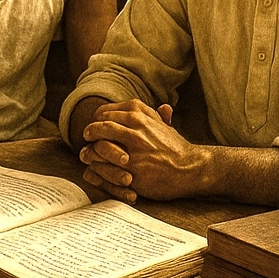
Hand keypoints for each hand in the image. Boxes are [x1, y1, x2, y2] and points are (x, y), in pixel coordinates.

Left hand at [78, 100, 202, 201]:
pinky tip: (97, 168)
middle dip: (90, 132)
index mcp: (140, 115)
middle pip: (99, 126)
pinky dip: (97, 167)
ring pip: (98, 146)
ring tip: (88, 154)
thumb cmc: (177, 148)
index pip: (106, 112)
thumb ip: (157, 115)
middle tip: (87, 137)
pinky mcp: (131, 170)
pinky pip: (104, 167)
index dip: (97, 118)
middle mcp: (134, 129)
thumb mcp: (166, 126)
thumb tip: (162, 107)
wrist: (190, 169)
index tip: (95, 124)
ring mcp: (132, 150)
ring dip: (91, 150)